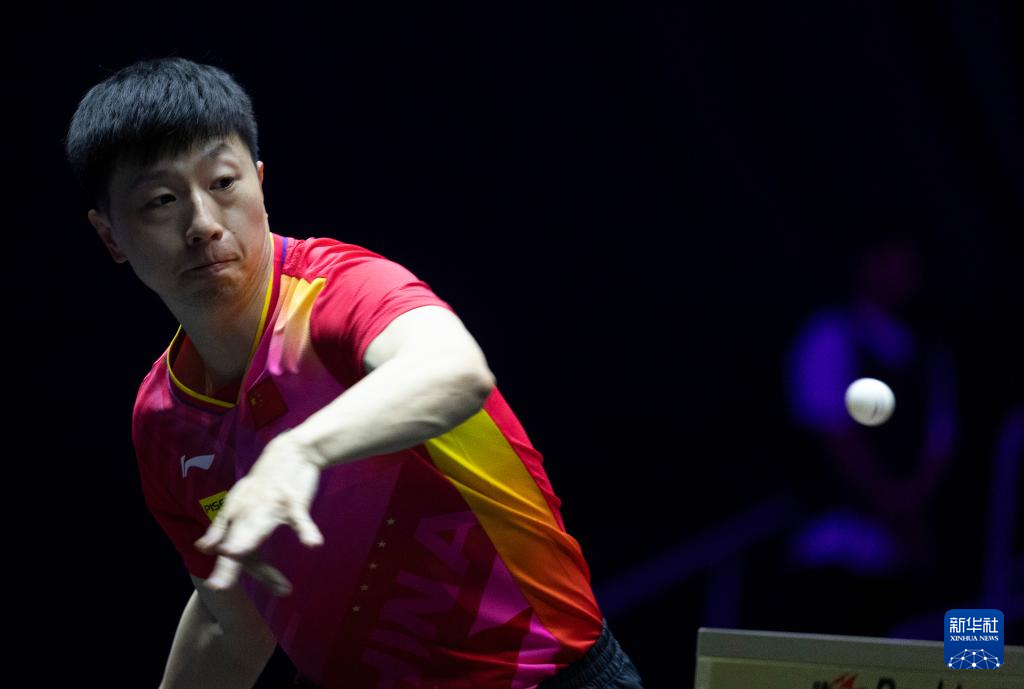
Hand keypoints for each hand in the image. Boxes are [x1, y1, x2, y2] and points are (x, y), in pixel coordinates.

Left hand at [194, 433, 324, 594]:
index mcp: (236, 511)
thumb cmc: (266, 482)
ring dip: (249, 541)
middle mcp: (250, 509)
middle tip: (217, 586)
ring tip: (235, 556)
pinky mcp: (294, 500)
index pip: (225, 539)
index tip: (214, 587)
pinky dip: (306, 530)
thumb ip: (221, 528)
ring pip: (260, 526)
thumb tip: (202, 549)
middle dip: (228, 560)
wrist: (292, 450)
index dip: (218, 559)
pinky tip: (313, 544)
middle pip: (238, 538)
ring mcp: (272, 504)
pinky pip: (299, 518)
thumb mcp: (239, 502)